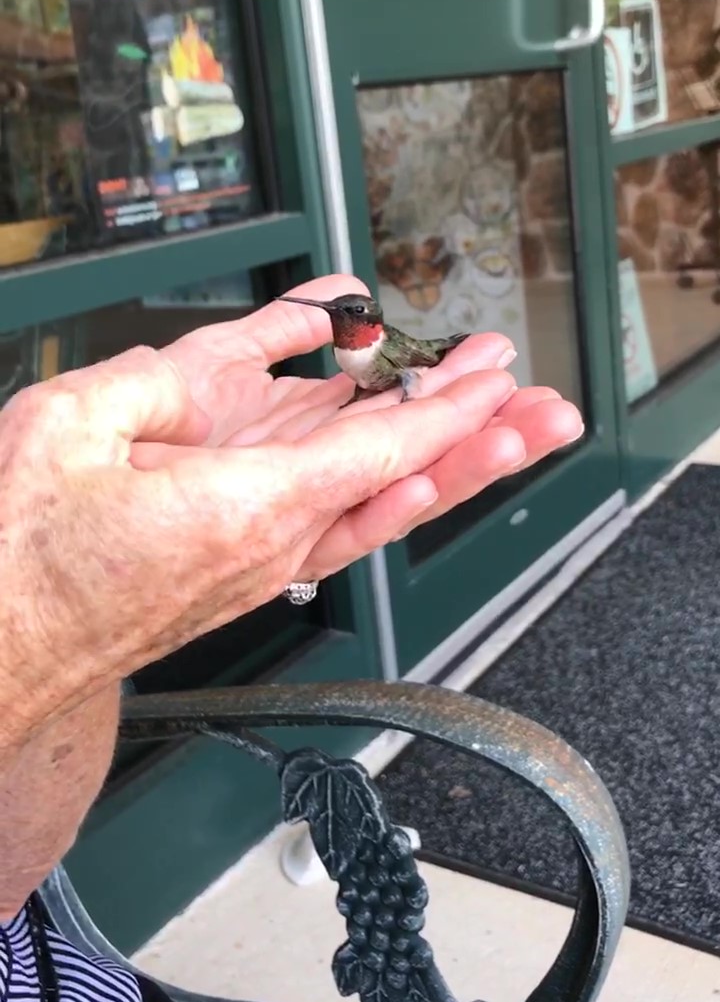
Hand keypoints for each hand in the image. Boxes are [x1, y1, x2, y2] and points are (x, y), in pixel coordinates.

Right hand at [0, 274, 581, 748]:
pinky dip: (373, 473)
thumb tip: (224, 357)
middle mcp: (273, 540)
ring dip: (444, 458)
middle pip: (403, 484)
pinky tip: (399, 446)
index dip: (449, 412)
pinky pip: (328, 510)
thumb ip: (158, 379)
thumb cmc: (24, 557)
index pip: (379, 453)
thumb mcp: (69, 428)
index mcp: (245, 507)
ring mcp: (265, 553)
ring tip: (505, 422)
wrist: (5, 644)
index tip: (500, 379)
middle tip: (543, 409)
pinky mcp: (244, 555)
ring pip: (377, 498)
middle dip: (480, 440)